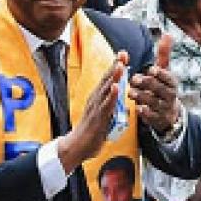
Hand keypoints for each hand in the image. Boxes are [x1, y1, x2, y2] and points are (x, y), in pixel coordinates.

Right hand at [57, 53, 127, 172]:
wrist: (77, 147)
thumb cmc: (90, 134)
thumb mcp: (104, 118)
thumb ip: (113, 111)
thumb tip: (123, 108)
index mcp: (97, 99)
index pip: (107, 80)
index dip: (115, 67)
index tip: (122, 55)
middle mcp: (95, 100)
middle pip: (106, 80)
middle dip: (115, 66)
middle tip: (123, 53)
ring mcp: (96, 108)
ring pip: (105, 89)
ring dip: (113, 77)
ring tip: (120, 65)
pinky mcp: (97, 118)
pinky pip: (105, 105)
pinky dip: (111, 96)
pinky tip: (115, 87)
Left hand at [129, 34, 182, 132]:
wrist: (168, 113)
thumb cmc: (163, 86)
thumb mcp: (165, 71)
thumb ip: (164, 54)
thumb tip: (167, 34)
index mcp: (171, 82)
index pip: (168, 77)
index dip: (160, 74)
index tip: (151, 70)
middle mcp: (170, 95)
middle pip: (159, 89)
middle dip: (147, 84)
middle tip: (134, 79)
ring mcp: (164, 108)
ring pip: (153, 102)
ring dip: (141, 96)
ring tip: (130, 92)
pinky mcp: (157, 119)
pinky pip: (150, 116)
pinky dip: (144, 112)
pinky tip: (136, 108)